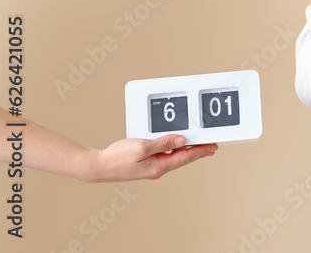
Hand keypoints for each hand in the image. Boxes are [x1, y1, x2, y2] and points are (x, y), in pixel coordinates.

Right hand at [84, 135, 216, 182]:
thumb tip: (181, 141)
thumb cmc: (117, 158)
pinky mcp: (144, 164)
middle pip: (182, 158)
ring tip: (197, 144)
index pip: (186, 157)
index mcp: (159, 166)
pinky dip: (172, 149)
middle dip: (197, 151)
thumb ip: (163, 143)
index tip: (213, 146)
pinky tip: (174, 144)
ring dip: (185, 150)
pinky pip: (163, 155)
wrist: (98, 166)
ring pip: (173, 157)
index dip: (201, 151)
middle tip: (210, 145)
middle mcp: (157, 169)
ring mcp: (151, 167)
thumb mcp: (143, 147)